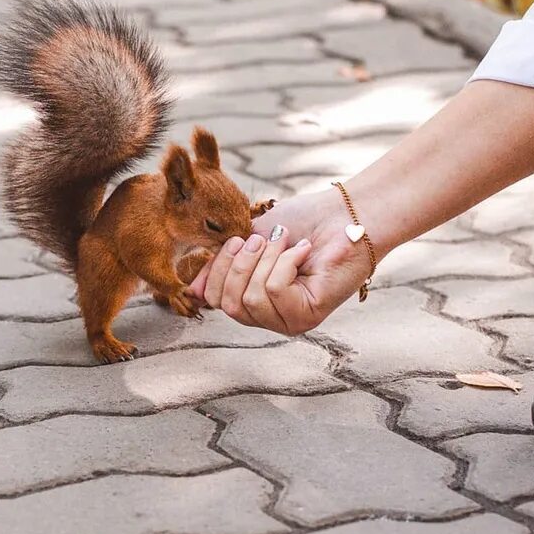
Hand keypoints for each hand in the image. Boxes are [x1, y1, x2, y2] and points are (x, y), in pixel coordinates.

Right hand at [189, 191, 375, 333]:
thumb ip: (221, 265)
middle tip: (263, 239)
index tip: (237, 240)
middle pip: (227, 304)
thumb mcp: (248, 241)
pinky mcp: (307, 316)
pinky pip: (275, 293)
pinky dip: (285, 264)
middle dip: (240, 263)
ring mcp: (288, 319)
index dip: (218, 268)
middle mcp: (268, 316)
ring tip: (286, 242)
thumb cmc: (300, 223)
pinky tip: (302, 252)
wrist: (341, 214)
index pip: (214, 300)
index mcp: (252, 298)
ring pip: (251, 299)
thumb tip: (192, 291)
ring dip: (266, 260)